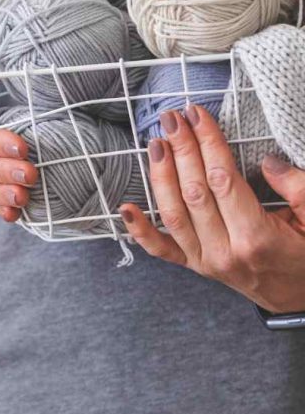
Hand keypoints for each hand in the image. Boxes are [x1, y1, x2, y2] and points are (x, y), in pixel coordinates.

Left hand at [120, 104, 304, 312]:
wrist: (302, 298)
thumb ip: (299, 189)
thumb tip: (267, 162)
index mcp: (257, 238)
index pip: (223, 180)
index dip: (208, 144)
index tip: (198, 115)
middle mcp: (224, 251)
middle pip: (194, 192)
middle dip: (182, 150)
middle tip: (173, 119)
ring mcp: (205, 262)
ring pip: (173, 214)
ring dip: (161, 175)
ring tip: (156, 142)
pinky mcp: (195, 267)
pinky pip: (161, 250)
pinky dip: (139, 229)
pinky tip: (125, 207)